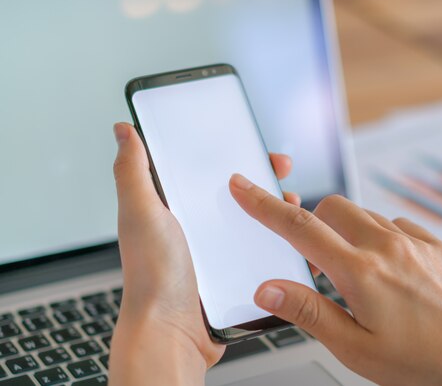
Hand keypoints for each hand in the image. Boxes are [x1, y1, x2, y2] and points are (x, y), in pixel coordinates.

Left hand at [108, 123, 299, 384]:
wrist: (172, 334)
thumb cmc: (152, 278)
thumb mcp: (141, 214)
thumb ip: (133, 172)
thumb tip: (123, 132)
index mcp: (176, 209)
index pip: (211, 172)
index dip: (236, 156)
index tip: (259, 150)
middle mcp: (199, 228)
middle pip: (241, 195)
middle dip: (267, 184)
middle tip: (283, 180)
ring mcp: (220, 252)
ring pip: (257, 224)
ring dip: (279, 215)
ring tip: (294, 212)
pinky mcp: (236, 275)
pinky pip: (263, 253)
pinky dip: (280, 245)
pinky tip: (293, 242)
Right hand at [229, 175, 441, 385]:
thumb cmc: (423, 362)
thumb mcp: (355, 349)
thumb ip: (309, 312)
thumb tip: (269, 289)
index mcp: (360, 273)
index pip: (299, 228)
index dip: (264, 205)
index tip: (244, 186)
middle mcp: (387, 247)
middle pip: (332, 207)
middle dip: (314, 222)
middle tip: (318, 258)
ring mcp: (414, 242)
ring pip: (364, 214)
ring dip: (348, 232)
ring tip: (357, 272)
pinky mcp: (435, 243)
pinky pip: (396, 224)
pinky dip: (381, 237)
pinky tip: (390, 268)